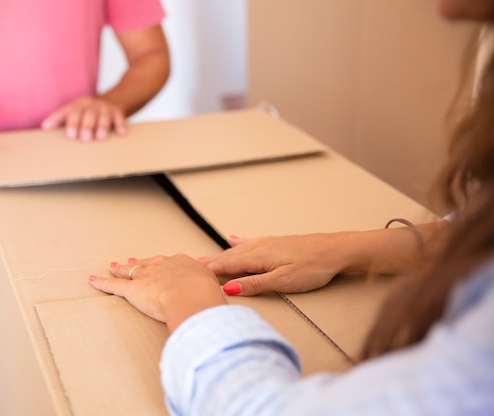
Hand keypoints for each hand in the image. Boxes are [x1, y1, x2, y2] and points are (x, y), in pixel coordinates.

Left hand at [41, 96, 126, 140]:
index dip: (72, 124)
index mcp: (78, 105)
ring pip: (104, 117)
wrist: (113, 100)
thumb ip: (60, 119)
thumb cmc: (87, 112)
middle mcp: (91, 105)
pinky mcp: (118, 112)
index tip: (71, 135)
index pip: (73, 113)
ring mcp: (105, 108)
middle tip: (86, 138)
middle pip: (89, 115)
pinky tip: (121, 133)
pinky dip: (121, 125)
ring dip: (102, 127)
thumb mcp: (73, 111)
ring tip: (101, 138)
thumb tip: (45, 127)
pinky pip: (120, 118)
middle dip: (87, 126)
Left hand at [89, 254, 226, 332]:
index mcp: (184, 263)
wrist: (192, 296)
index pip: (170, 263)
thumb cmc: (206, 296)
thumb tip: (212, 304)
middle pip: (148, 263)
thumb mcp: (212, 291)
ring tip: (113, 266)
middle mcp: (163, 265)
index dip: (163, 265)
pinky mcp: (133, 289)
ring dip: (120, 269)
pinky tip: (92, 280)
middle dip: (140, 264)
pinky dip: (102, 283)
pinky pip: (114, 285)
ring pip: (130, 271)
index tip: (160, 265)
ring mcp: (147, 276)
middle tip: (132, 263)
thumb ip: (208, 293)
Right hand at [202, 234, 351, 295]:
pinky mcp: (277, 243)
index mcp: (259, 257)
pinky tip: (234, 239)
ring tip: (204, 257)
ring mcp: (268, 243)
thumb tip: (229, 287)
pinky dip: (238, 242)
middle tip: (189, 266)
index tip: (190, 274)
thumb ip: (255, 284)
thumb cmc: (314, 267)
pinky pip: (250, 242)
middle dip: (209, 262)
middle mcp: (260, 247)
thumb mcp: (284, 281)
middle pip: (228, 256)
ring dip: (220, 254)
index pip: (227, 265)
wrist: (337, 250)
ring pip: (237, 250)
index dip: (209, 270)